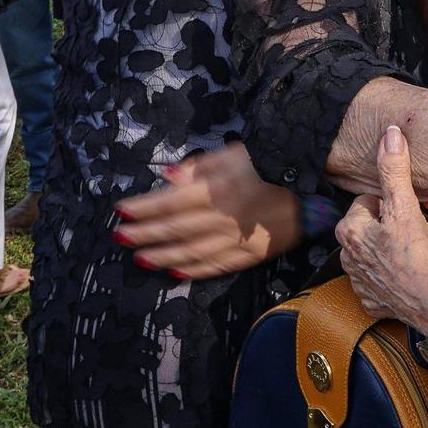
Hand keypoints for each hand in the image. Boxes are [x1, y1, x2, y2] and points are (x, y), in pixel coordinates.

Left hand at [113, 141, 300, 278]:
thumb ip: (198, 167)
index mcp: (216, 189)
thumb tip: (165, 176)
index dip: (143, 207)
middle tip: (119, 238)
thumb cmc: (265, 164)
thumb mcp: (232, 154)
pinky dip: (194, 271)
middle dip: (144, 234)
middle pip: (175, 229)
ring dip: (162, 256)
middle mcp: (223, 217)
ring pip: (191, 252)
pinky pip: (217, 266)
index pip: (170, 201)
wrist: (308, 187)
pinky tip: (175, 273)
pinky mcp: (250, 256)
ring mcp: (237, 240)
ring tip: (139, 258)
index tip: (120, 211)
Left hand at [336, 126, 427, 330]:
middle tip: (408, 235)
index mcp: (348, 229)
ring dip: (388, 249)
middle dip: (387, 226)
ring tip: (408, 255)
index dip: (390, 205)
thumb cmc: (416, 255)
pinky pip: (378, 278)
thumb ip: (395, 170)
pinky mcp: (369, 299)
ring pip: (373, 250)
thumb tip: (390, 133)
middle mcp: (345, 255)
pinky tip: (405, 274)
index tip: (404, 218)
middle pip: (369, 225)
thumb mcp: (405, 207)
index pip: (367, 201)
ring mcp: (356, 280)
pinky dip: (390, 276)